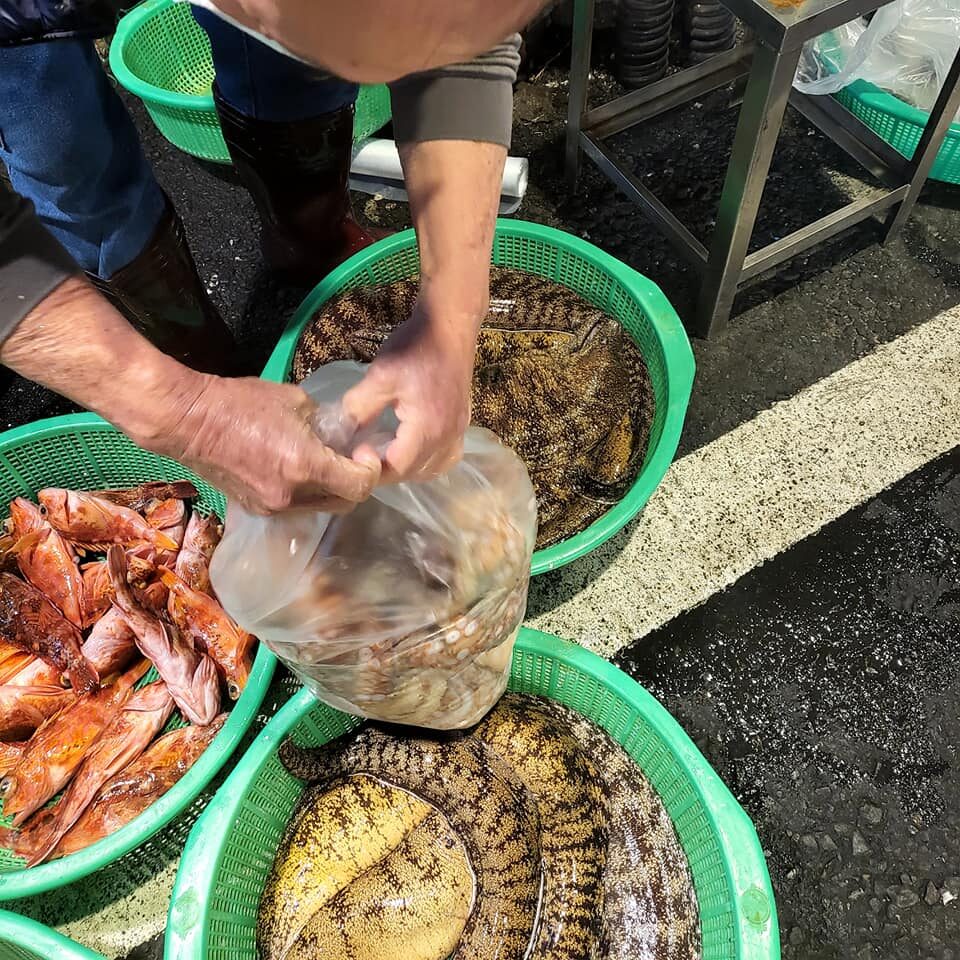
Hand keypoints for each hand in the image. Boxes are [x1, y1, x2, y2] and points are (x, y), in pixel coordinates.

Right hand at [143, 375, 380, 513]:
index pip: (359, 487)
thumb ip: (327, 423)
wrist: (189, 421)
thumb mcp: (297, 402)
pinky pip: (295, 506)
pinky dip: (306, 492)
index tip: (363, 450)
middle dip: (354, 482)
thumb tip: (342, 434)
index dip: (370, 470)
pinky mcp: (257, 509)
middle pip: (344, 504)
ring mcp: (273, 507)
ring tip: (324, 462)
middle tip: (350, 457)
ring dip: (330, 489)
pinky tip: (297, 469)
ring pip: (320, 508)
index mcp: (306, 466)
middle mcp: (292, 495)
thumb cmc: (242, 403)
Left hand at [342, 299, 476, 481]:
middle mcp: (447, 437)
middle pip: (414, 472)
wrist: (449, 326)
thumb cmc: (415, 348)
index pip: (398, 468)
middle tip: (362, 454)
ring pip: (432, 468)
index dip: (373, 468)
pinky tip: (411, 448)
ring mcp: (458, 432)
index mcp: (427, 429)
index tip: (353, 454)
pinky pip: (446, 457)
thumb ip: (358, 408)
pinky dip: (427, 461)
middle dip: (387, 470)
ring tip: (383, 452)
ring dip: (407, 468)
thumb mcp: (380, 377)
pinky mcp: (461, 425)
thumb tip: (341, 433)